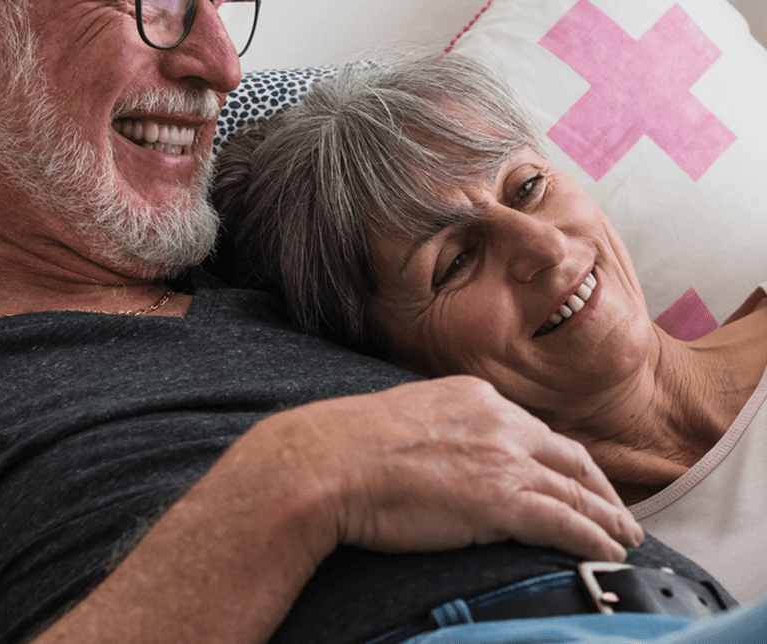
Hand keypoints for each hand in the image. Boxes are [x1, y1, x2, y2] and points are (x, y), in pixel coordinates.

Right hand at [284, 375, 641, 560]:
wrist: (324, 462)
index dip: (560, 458)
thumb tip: (434, 453)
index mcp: (472, 396)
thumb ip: (433, 429)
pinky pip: (565, 524)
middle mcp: (498, 421)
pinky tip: (609, 553)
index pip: (532, 429)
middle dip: (600, 487)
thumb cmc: (343, 447)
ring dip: (607, 519)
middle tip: (618, 510)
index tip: (572, 476)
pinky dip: (594, 540)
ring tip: (626, 538)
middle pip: (568, 457)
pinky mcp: (501, 502)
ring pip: (575, 493)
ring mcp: (503, 460)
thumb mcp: (399, 418)